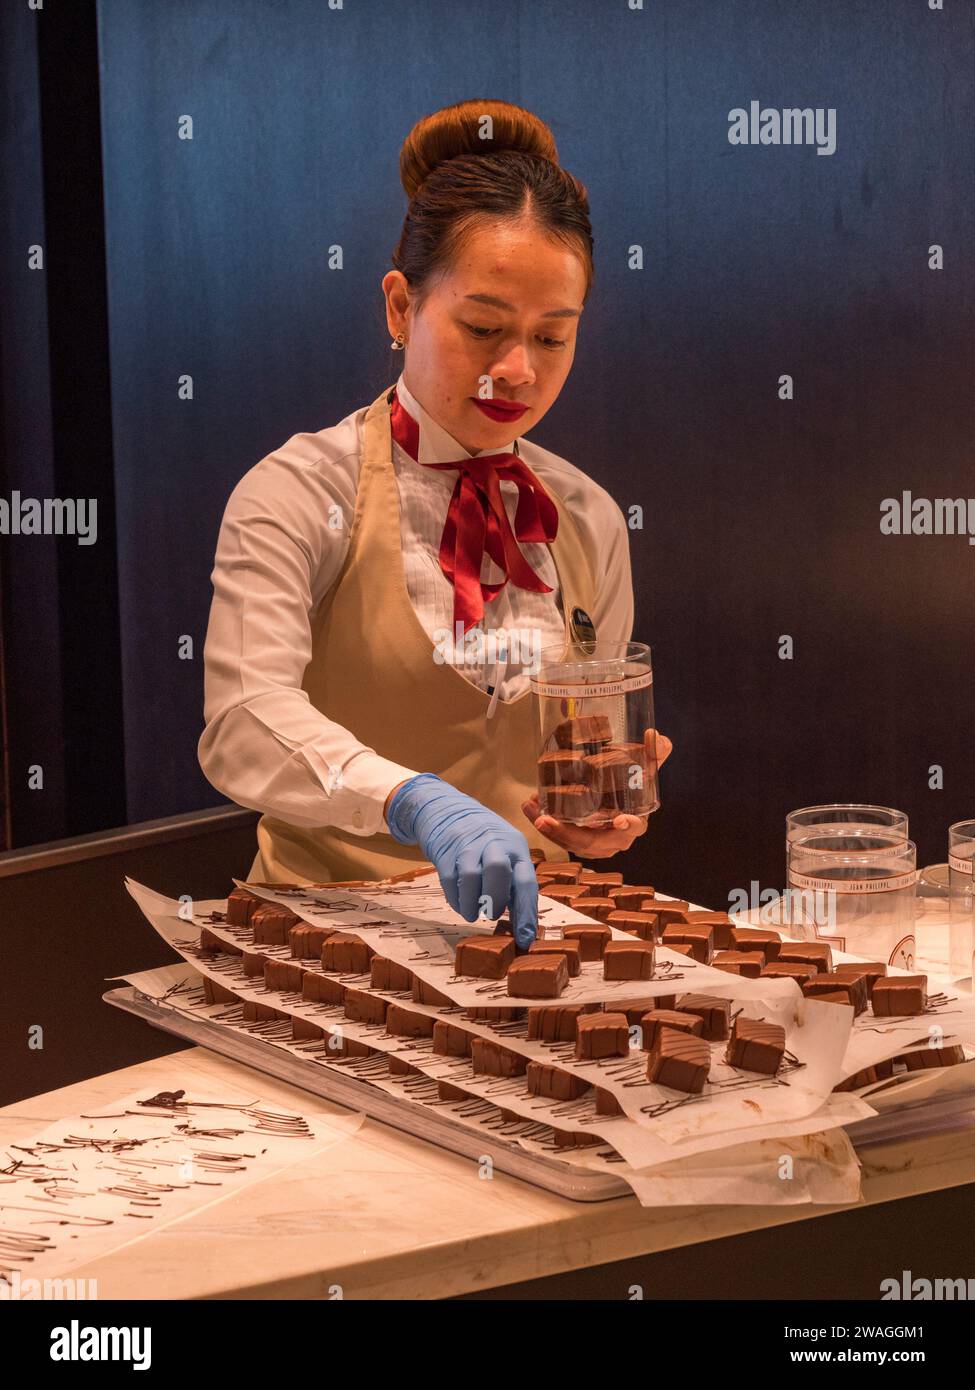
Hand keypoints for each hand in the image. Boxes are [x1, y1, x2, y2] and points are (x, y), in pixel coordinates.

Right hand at [385, 774, 537, 946]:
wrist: (449, 811)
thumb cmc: (486, 842)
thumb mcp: (506, 852)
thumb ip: (514, 881)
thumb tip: (524, 923)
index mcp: (516, 847)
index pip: (526, 882)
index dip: (527, 914)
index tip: (526, 940)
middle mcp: (494, 843)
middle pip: (498, 872)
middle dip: (496, 901)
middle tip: (493, 915)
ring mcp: (467, 845)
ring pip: (471, 877)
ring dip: (473, 904)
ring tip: (474, 913)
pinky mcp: (445, 852)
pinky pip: (450, 881)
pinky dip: (457, 900)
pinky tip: (462, 905)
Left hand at [521, 731, 672, 859]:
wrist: (618, 800)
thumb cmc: (631, 788)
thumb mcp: (643, 770)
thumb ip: (653, 754)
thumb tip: (653, 735)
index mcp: (635, 822)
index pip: (635, 827)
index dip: (629, 825)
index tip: (620, 819)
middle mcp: (616, 838)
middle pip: (592, 842)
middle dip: (567, 833)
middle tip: (546, 818)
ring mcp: (596, 844)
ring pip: (572, 842)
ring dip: (549, 828)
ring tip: (531, 809)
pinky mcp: (579, 842)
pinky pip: (561, 837)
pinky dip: (545, 824)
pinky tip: (531, 807)